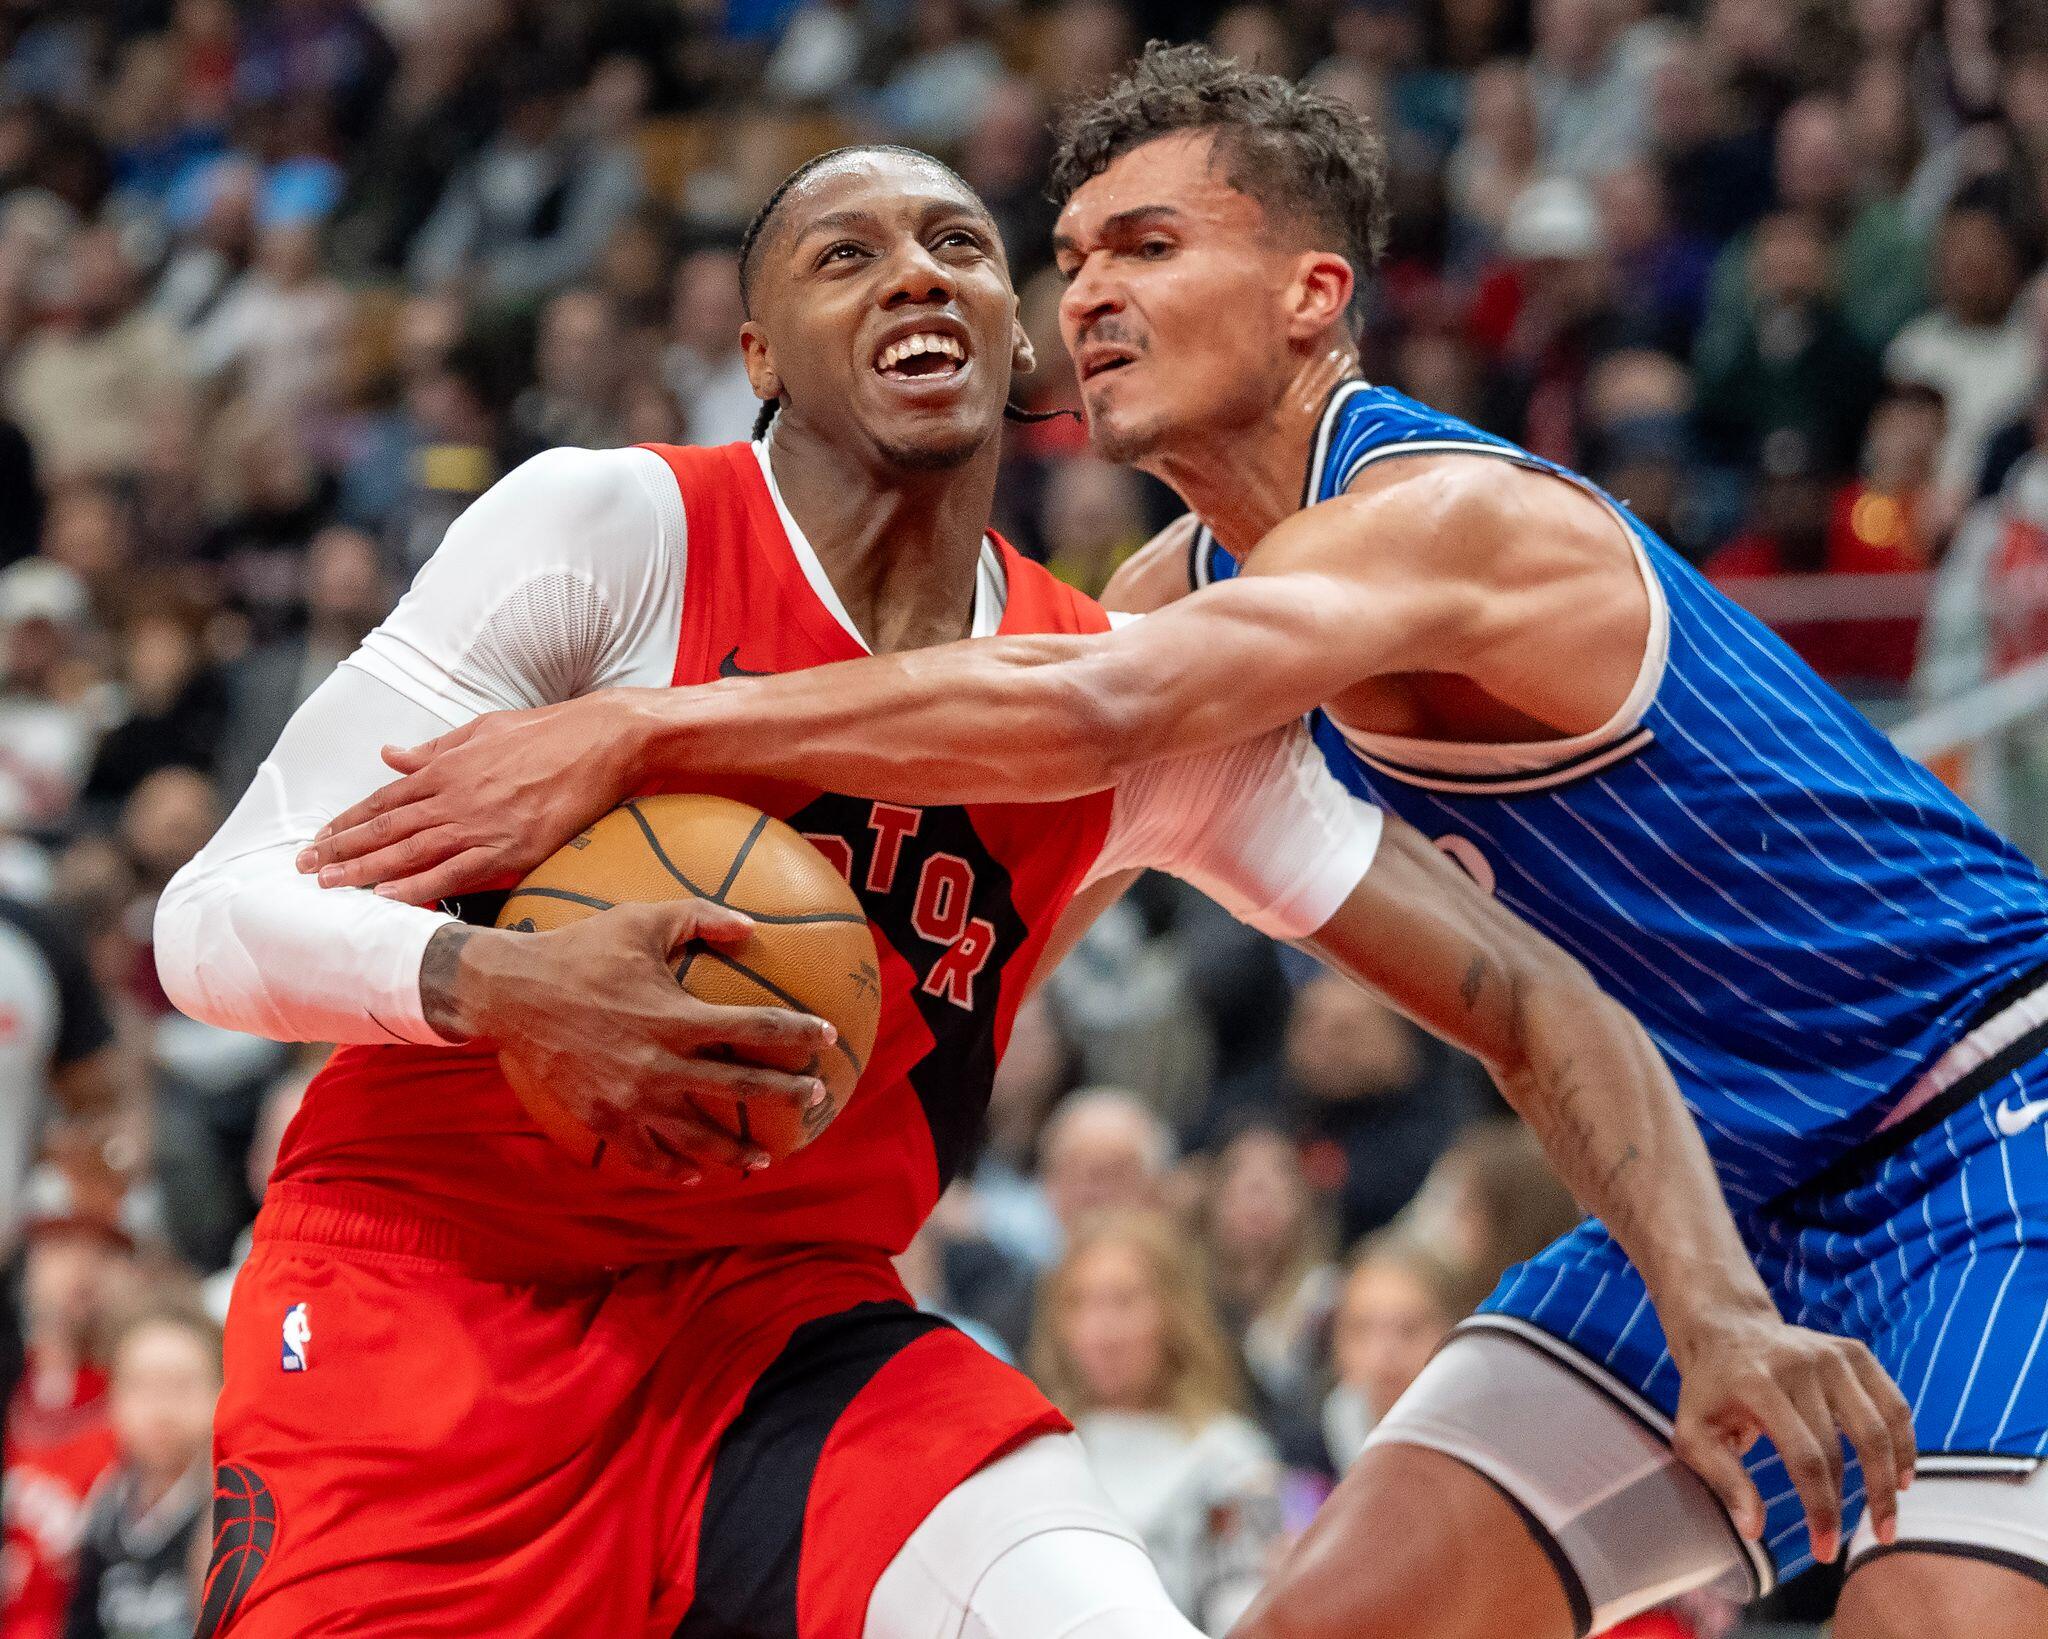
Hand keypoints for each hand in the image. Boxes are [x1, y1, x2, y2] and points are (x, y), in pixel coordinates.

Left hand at [296, 692, 643, 903]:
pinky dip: (418, 886)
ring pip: (409, 853)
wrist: (601, 742)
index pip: (383, 801)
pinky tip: (388, 897)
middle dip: (341, 850)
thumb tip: (389, 756)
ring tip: (330, 885)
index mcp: (445, 768)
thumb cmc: (546, 733)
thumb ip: (434, 749)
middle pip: (385, 830)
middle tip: (305, 870)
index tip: (319, 839)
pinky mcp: (510, 849)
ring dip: (365, 871)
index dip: (347, 822)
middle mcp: (453, 797)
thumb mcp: (482, 730)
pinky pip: (454, 873)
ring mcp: (480, 825)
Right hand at [430, 899, 835, 1180]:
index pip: (755, 1028)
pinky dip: (673, 1167)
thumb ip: (700, 918)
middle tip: (815, 1098)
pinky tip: (693, 1173)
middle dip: (785, 1095)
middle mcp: (659, 1064)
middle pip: (740, 1089)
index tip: (827, 1035)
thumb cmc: (581, 949)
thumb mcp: (642, 920)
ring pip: (697, 1137)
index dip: (797, 1033)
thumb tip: (752, 927)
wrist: (510, 994)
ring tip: (763, 1159)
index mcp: (676, 1016)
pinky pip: (646, 1154)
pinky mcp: (603, 1117)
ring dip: (735, 1151)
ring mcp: (630, 1098)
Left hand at [1668, 1308, 1915, 1564]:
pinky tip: (1902, 1476)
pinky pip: (1893, 1403)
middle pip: (1841, 1447)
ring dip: (1890, 1480)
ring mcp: (1829, 1354)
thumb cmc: (1709, 1393)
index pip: (1804, 1457)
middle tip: (1866, 1540)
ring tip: (1887, 1521)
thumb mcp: (1694, 1433)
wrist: (1724, 1329)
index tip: (1824, 1551)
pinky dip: (1904, 1442)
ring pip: (1877, 1426)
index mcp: (1756, 1383)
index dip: (1821, 1509)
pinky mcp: (1852, 1352)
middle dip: (1856, 1503)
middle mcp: (1797, 1364)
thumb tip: (1753, 1530)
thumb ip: (1723, 1479)